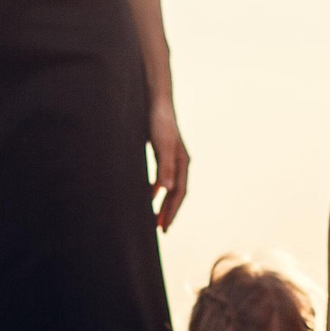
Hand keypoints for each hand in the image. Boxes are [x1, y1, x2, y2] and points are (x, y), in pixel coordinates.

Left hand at [148, 96, 188, 229]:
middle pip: (176, 193)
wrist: (155, 101)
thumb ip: (164, 167)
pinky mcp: (162, 153)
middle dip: (168, 211)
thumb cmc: (159, 122)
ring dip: (162, 202)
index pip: (179, 193)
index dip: (172, 211)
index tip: (163, 228)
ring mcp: (172, 158)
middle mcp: (180, 162)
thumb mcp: (162, 145)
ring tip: (153, 217)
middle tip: (160, 229)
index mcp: (182, 162)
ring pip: (169, 186)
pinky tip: (146, 195)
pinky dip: (155, 189)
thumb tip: (167, 190)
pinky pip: (160, 177)